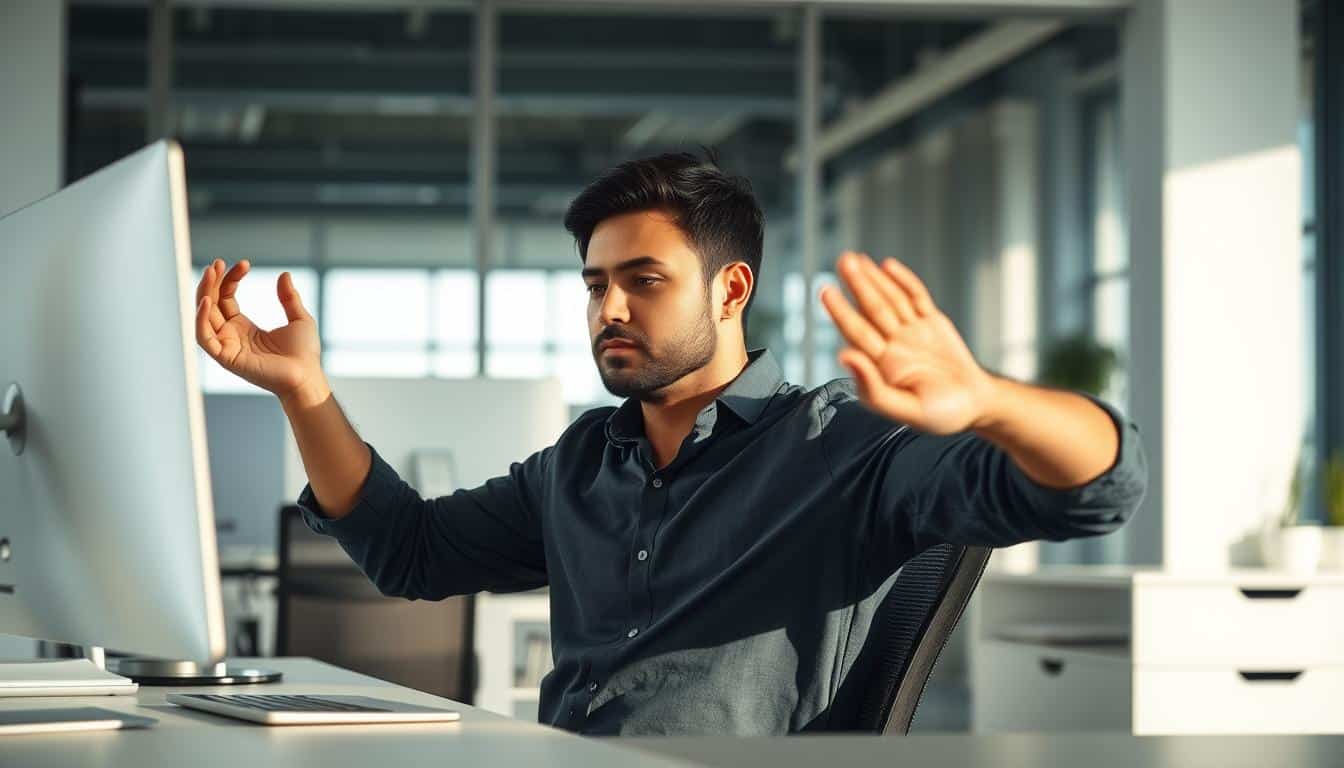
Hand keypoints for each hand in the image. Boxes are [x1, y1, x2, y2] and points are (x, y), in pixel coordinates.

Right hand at [194, 259, 328, 407]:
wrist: (307, 376)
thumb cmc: (304, 354)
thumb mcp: (299, 319)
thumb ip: (289, 298)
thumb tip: (284, 274)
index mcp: (243, 327)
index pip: (226, 297)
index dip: (230, 279)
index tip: (244, 263)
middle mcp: (231, 335)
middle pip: (211, 304)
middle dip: (212, 282)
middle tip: (218, 263)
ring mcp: (227, 346)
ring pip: (204, 317)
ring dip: (204, 294)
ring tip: (211, 272)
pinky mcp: (226, 357)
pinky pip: (204, 337)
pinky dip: (200, 319)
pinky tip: (207, 301)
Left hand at [820, 252, 1000, 434]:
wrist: (975, 405)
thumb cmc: (940, 414)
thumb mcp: (908, 410)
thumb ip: (873, 387)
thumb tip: (844, 357)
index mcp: (882, 366)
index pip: (857, 332)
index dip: (841, 311)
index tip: (826, 290)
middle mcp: (892, 345)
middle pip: (872, 308)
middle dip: (858, 284)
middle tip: (844, 260)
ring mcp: (911, 331)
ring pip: (891, 299)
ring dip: (874, 278)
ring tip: (856, 259)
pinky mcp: (931, 322)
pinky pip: (916, 297)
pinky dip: (904, 281)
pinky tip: (887, 266)